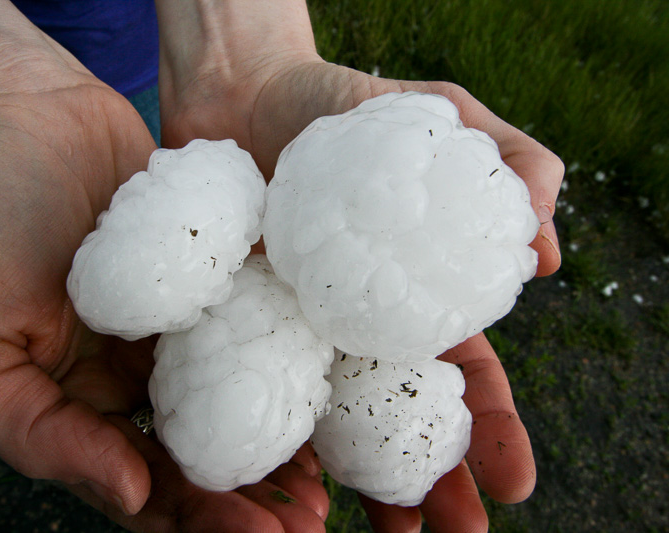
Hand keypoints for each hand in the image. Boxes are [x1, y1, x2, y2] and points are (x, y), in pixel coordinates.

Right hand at [0, 2, 327, 531]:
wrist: (12, 102)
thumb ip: (32, 431)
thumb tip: (127, 492)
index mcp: (66, 399)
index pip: (134, 480)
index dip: (191, 516)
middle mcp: (122, 370)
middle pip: (193, 451)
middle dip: (246, 492)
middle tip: (306, 519)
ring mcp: (169, 321)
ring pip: (230, 396)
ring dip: (274, 439)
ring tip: (323, 479)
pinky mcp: (206, 272)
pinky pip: (249, 321)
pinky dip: (281, 359)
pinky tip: (320, 388)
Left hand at [156, 1, 561, 530]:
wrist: (245, 91)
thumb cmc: (347, 100)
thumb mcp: (438, 115)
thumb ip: (508, 163)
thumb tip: (546, 253)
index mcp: (412, 292)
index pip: (463, 372)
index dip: (489, 427)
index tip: (513, 482)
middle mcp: (356, 327)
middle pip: (399, 417)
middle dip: (431, 480)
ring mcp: (296, 331)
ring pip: (331, 424)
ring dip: (356, 484)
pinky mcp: (236, 324)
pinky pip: (252, 391)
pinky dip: (270, 442)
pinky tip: (284, 485)